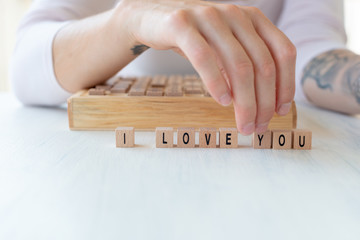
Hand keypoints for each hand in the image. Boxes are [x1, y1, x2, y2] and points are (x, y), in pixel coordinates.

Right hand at [115, 0, 295, 134]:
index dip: (286, 85)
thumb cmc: (195, 39)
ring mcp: (209, 16)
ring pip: (239, 65)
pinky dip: (216, 83)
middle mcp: (236, 14)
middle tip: (258, 127)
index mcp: (253, 18)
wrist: (153, 19)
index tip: (280, 111)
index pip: (283, 52)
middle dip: (264, 102)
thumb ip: (246, 67)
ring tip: (244, 123)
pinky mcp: (182, 24)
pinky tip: (222, 101)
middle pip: (262, 64)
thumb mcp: (226, 49)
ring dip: (245, 102)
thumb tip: (266, 104)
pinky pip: (205, 59)